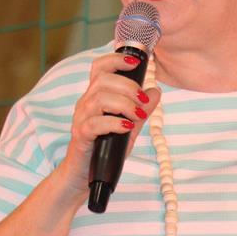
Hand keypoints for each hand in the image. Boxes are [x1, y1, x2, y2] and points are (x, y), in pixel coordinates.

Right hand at [58, 53, 159, 187]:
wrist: (86, 176)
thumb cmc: (106, 148)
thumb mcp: (130, 127)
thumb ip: (142, 110)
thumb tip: (155, 90)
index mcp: (96, 96)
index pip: (100, 67)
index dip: (116, 59)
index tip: (136, 62)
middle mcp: (86, 103)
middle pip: (103, 80)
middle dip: (128, 86)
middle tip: (143, 101)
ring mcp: (81, 119)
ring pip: (99, 98)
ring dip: (123, 104)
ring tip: (137, 115)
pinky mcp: (81, 136)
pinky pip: (94, 123)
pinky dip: (113, 123)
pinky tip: (126, 127)